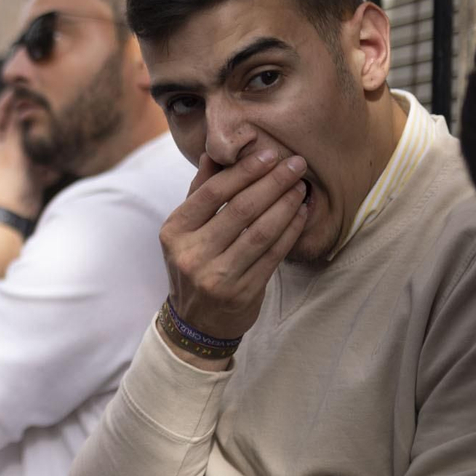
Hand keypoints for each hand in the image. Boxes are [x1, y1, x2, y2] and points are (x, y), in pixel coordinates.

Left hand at [0, 91, 60, 217]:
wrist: (11, 213)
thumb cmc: (6, 180)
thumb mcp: (11, 148)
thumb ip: (16, 126)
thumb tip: (20, 104)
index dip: (9, 99)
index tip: (22, 87)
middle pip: (15, 126)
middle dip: (29, 119)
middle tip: (42, 105)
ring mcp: (13, 159)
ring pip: (29, 141)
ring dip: (40, 139)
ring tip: (52, 130)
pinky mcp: (26, 171)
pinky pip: (39, 160)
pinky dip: (46, 161)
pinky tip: (53, 162)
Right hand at [160, 149, 309, 340]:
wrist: (196, 321)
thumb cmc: (194, 263)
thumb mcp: (185, 231)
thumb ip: (199, 193)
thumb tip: (212, 154)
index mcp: (174, 232)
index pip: (212, 193)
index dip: (244, 171)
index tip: (269, 153)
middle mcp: (191, 254)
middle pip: (241, 209)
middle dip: (273, 182)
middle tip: (295, 164)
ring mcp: (216, 276)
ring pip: (260, 232)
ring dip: (286, 205)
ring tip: (301, 187)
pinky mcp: (242, 293)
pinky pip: (273, 255)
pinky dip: (290, 231)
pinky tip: (301, 214)